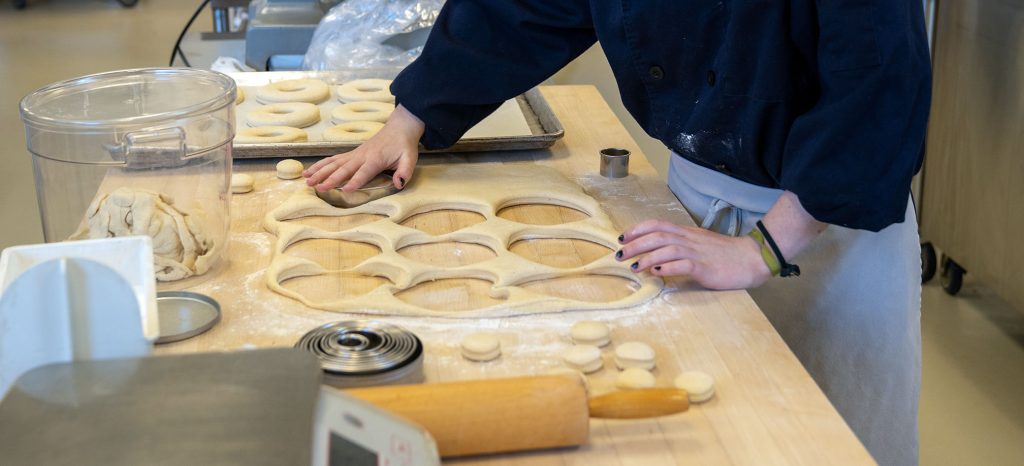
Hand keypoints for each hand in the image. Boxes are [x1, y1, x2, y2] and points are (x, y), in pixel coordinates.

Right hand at [303, 104, 425, 191]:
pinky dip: (320, 165)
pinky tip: (309, 171)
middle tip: (318, 188)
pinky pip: (333, 159)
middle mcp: (361, 156)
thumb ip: (405, 171)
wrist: (399, 127)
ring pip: (333, 163)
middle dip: (330, 179)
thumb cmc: (404, 145)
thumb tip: (399, 184)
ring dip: (319, 171)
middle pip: (343, 168)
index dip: (355, 181)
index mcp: (375, 159)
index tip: (345, 190)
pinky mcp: (351, 153)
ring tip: (307, 180)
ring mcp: (354, 154)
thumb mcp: (410, 158)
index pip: (363, 172)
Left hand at [617, 220, 771, 289]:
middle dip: (635, 244)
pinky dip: (667, 267)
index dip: (638, 229)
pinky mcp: (705, 267)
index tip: (621, 237)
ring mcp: (697, 252)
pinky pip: (683, 265)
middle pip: (657, 236)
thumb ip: (679, 247)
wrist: (752, 259)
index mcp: (686, 233)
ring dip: (647, 257)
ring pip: (667, 249)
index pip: (657, 224)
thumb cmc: (725, 254)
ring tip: (633, 266)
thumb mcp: (699, 244)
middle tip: (618, 254)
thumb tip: (656, 256)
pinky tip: (656, 272)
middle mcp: (689, 239)